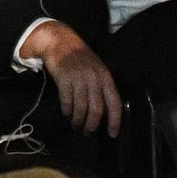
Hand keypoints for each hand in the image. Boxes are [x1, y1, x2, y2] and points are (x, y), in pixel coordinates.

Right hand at [21, 22, 121, 136]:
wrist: (62, 43)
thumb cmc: (82, 60)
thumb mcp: (97, 71)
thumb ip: (101, 89)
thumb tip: (104, 113)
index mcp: (106, 78)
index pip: (114, 102)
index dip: (115, 120)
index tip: (112, 134)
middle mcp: (95, 79)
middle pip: (96, 110)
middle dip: (92, 125)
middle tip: (87, 133)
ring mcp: (79, 79)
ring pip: (81, 109)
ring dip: (78, 121)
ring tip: (76, 126)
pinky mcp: (64, 80)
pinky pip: (67, 102)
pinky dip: (67, 112)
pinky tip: (67, 116)